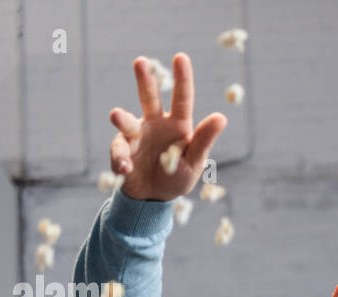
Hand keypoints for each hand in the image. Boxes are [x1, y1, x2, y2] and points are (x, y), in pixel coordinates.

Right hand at [108, 52, 226, 201]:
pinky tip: (126, 169)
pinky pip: (119, 151)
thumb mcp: (194, 162)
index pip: (182, 98)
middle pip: (149, 97)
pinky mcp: (121, 150)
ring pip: (126, 120)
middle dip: (144, 80)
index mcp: (178, 125)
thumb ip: (204, 140)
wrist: (153, 198)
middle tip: (141, 62)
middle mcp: (155, 123)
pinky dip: (121, 161)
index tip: (180, 57)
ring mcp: (136, 134)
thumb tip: (221, 117)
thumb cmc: (177, 177)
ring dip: (121, 118)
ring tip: (116, 115)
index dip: (182, 78)